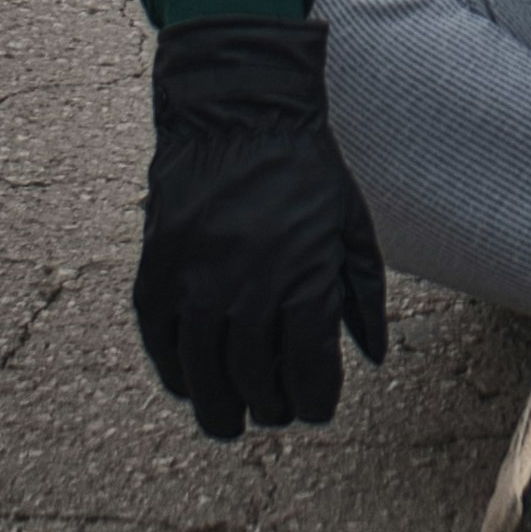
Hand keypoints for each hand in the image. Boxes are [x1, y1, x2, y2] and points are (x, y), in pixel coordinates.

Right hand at [132, 17, 388, 439]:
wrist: (238, 112)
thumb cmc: (304, 171)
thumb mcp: (351, 228)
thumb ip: (362, 296)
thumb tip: (371, 359)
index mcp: (305, 284)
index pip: (309, 374)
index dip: (314, 403)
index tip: (315, 409)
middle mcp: (248, 291)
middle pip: (254, 382)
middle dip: (269, 408)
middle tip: (274, 412)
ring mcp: (197, 281)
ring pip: (203, 373)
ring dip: (219, 406)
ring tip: (230, 419)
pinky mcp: (158, 269)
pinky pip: (161, 340)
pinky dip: (174, 371)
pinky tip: (189, 383)